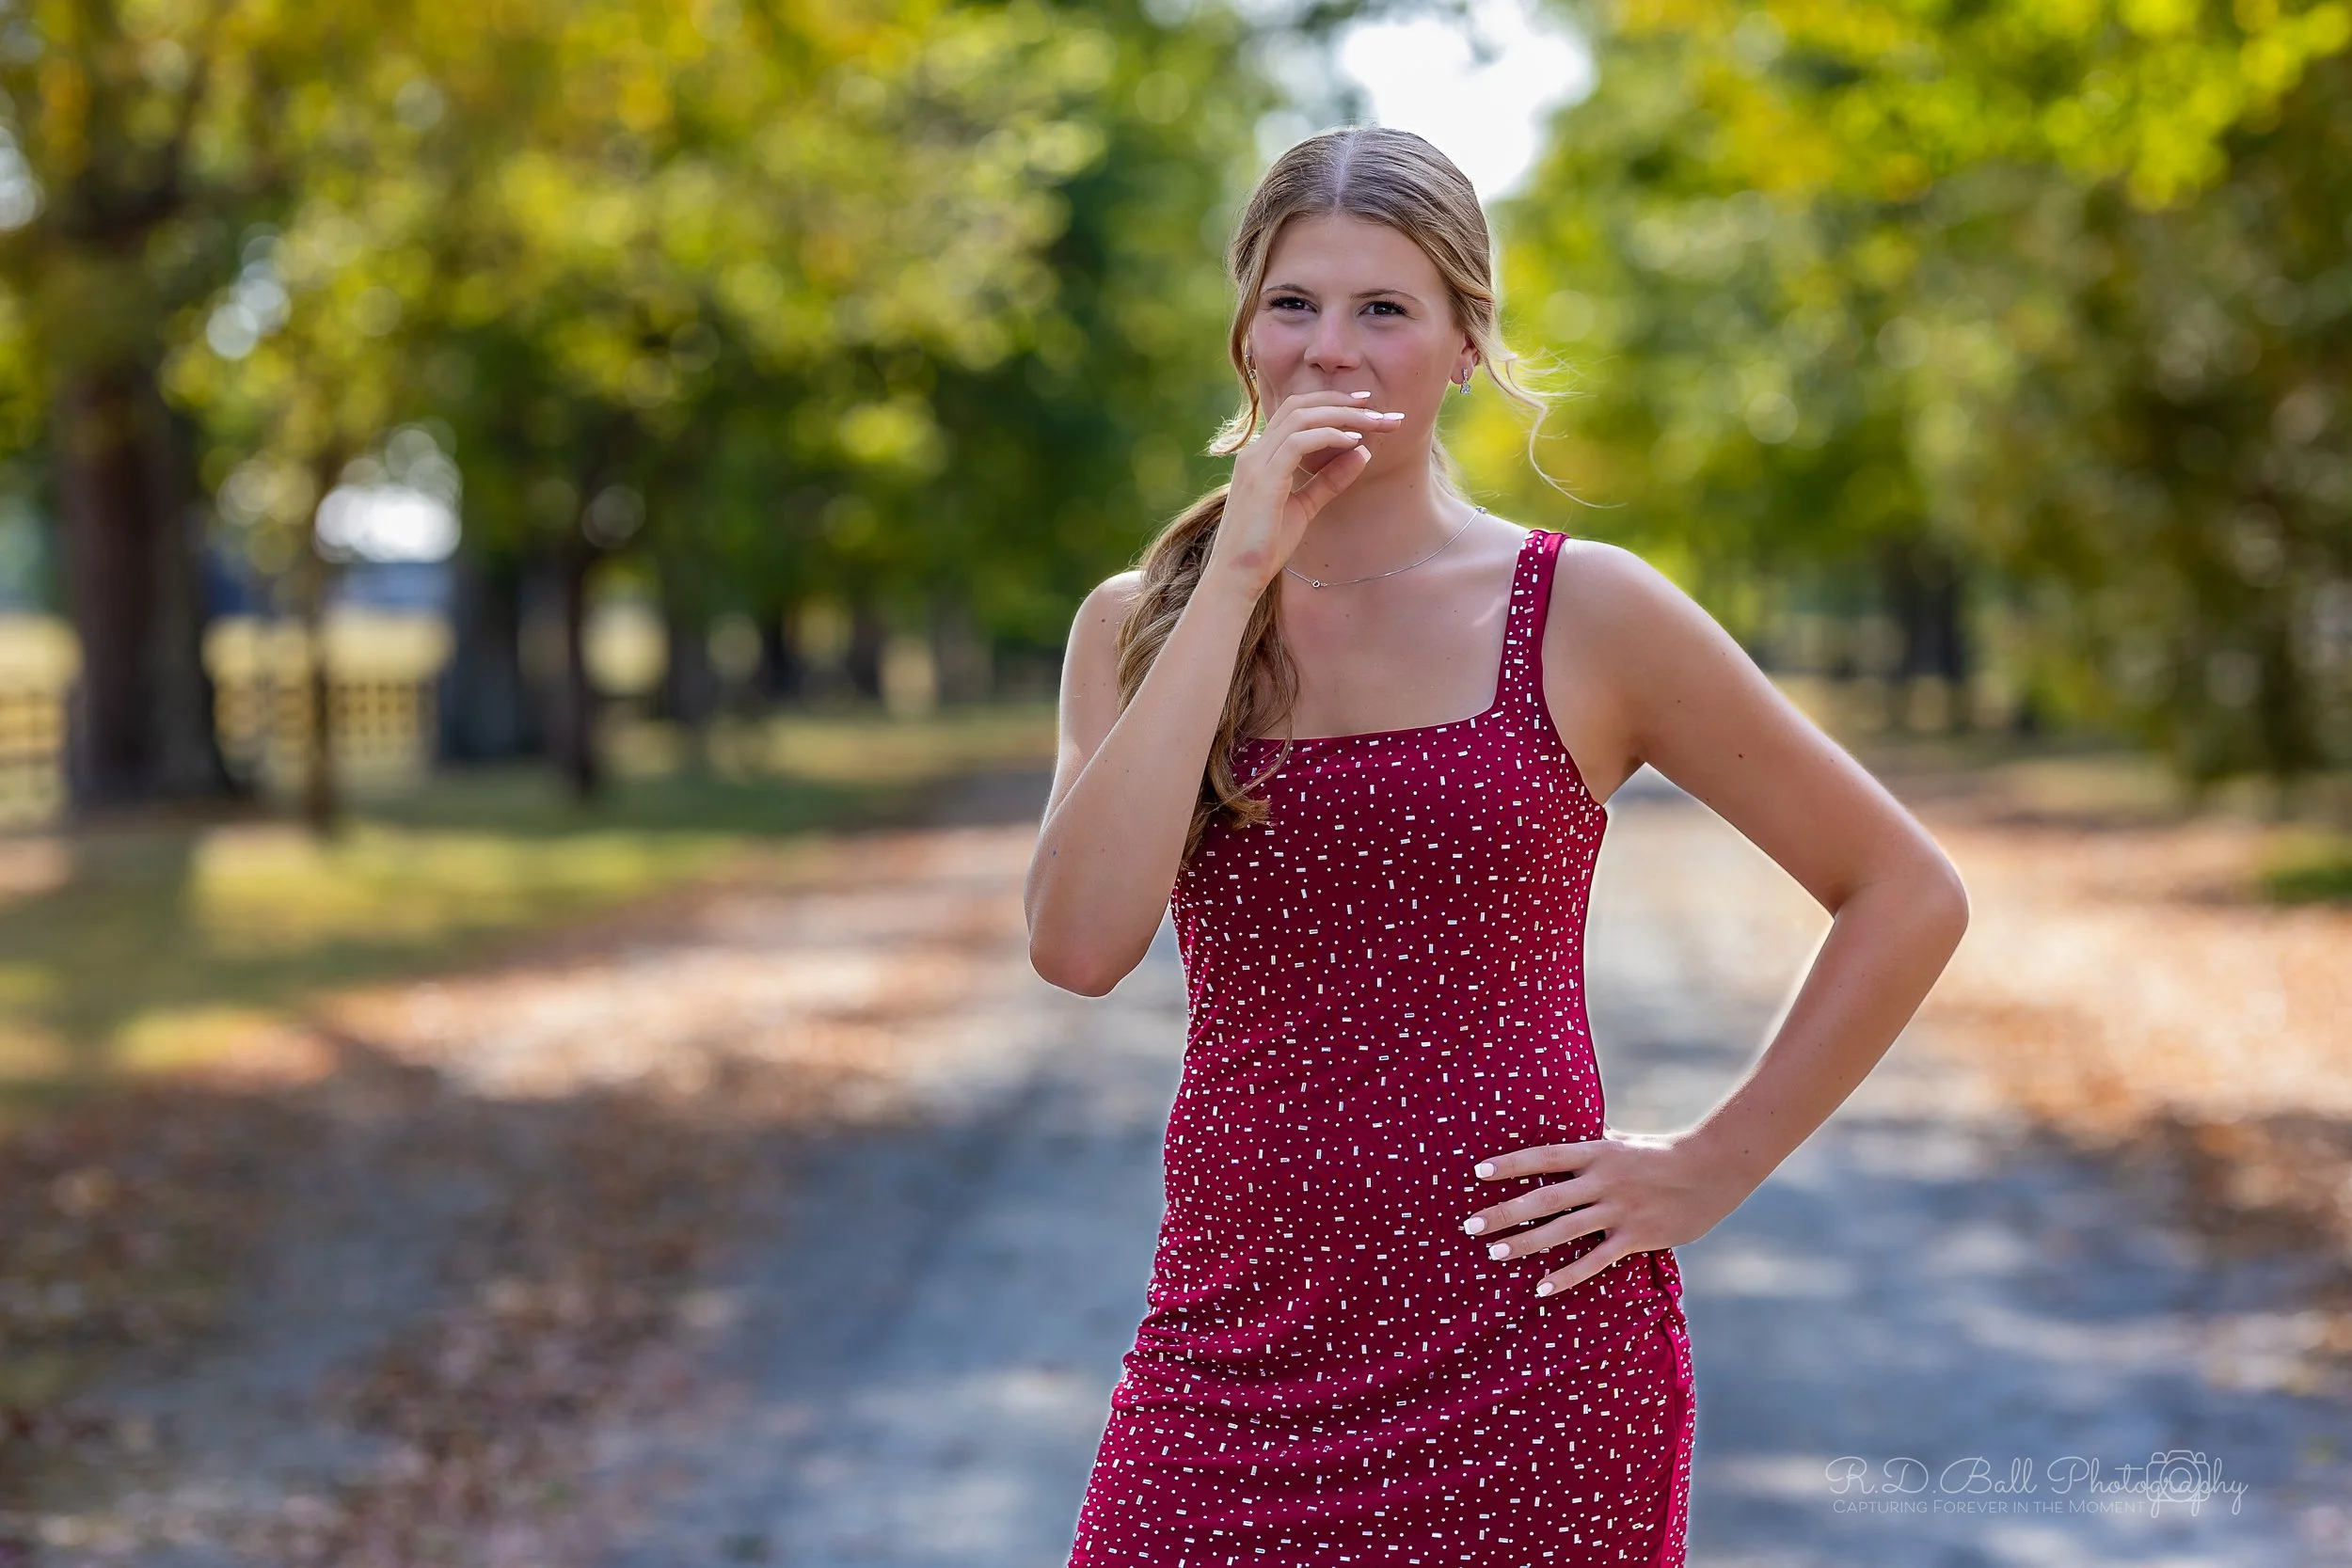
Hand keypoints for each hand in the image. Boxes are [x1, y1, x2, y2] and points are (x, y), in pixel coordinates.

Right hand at [1205, 390, 1405, 595]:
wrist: (1236, 577)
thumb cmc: (1265, 547)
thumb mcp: (1304, 508)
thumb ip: (1329, 480)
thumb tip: (1362, 453)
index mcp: (1260, 457)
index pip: (1294, 412)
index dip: (1330, 402)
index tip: (1364, 405)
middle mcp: (1255, 452)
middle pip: (1299, 406)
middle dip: (1341, 401)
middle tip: (1377, 406)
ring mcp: (1256, 463)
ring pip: (1301, 418)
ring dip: (1342, 416)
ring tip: (1374, 422)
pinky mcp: (1263, 480)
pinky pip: (1299, 443)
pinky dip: (1329, 436)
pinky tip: (1353, 441)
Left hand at [1458, 1128, 1749, 1297]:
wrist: (1713, 1170)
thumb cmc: (1661, 1153)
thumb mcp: (1623, 1143)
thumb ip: (1590, 1148)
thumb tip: (1559, 1139)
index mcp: (1598, 1152)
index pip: (1545, 1156)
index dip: (1512, 1163)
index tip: (1478, 1172)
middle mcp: (1604, 1181)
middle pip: (1545, 1198)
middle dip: (1505, 1212)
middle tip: (1470, 1225)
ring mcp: (1620, 1210)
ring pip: (1564, 1231)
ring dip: (1527, 1243)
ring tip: (1495, 1253)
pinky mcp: (1636, 1237)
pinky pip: (1596, 1260)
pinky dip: (1568, 1275)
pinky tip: (1542, 1288)